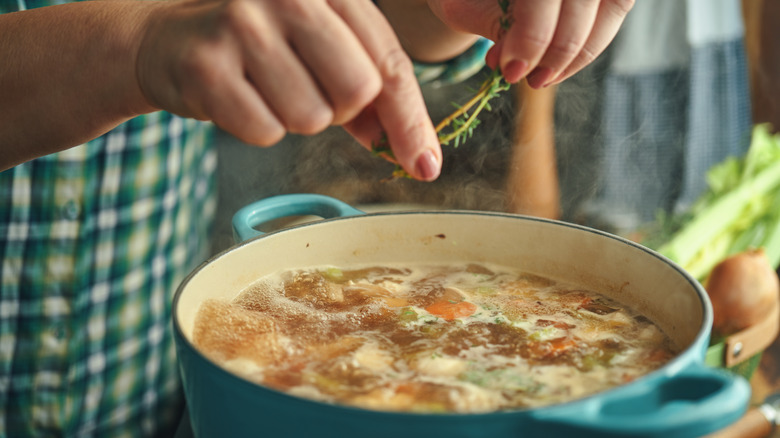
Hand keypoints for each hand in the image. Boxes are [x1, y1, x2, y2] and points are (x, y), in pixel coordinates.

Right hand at [136, 0, 441, 180]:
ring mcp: (244, 23)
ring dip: (294, 119)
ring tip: (265, 88)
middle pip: (357, 92)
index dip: (410, 121)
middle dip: (339, 111)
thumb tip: (416, 153)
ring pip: (312, 118)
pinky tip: (238, 97)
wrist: (169, 40)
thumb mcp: (323, 53)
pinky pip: (265, 131)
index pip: (389, 63)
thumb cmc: (260, 49)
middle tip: (305, 90)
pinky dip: (258, 127)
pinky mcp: (207, 63)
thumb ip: (372, 95)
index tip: (424, 165)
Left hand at [427, 0, 633, 86]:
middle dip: (557, 49)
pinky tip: (557, 68)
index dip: (532, 36)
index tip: (511, 70)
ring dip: (580, 52)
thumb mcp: (465, 4)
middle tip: (529, 80)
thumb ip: (492, 26)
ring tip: (543, 78)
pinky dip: (589, 45)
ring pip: (613, 4)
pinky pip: (615, 10)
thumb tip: (514, 64)